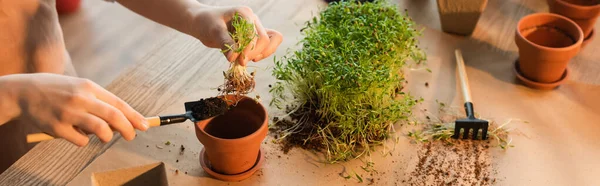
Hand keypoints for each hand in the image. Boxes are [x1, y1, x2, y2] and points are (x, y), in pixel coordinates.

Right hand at [2, 73, 147, 146]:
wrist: (23, 92)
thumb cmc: (57, 90)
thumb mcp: (79, 88)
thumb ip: (99, 101)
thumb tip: (121, 121)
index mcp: (89, 86)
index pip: (118, 103)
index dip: (134, 116)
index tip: (145, 125)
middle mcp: (80, 98)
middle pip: (113, 117)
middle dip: (128, 129)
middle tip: (131, 136)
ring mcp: (68, 113)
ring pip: (100, 130)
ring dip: (107, 136)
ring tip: (104, 136)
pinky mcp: (57, 127)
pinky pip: (81, 140)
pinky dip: (84, 141)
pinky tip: (75, 134)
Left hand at [189, 6, 282, 65]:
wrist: (202, 22)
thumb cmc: (206, 22)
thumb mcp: (213, 31)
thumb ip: (225, 43)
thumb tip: (233, 58)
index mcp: (244, 14)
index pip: (255, 34)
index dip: (249, 49)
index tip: (240, 61)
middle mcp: (253, 19)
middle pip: (265, 39)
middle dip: (255, 53)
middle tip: (241, 62)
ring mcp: (255, 28)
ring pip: (271, 41)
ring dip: (262, 54)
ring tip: (247, 60)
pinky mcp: (253, 36)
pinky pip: (267, 45)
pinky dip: (261, 54)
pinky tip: (249, 59)